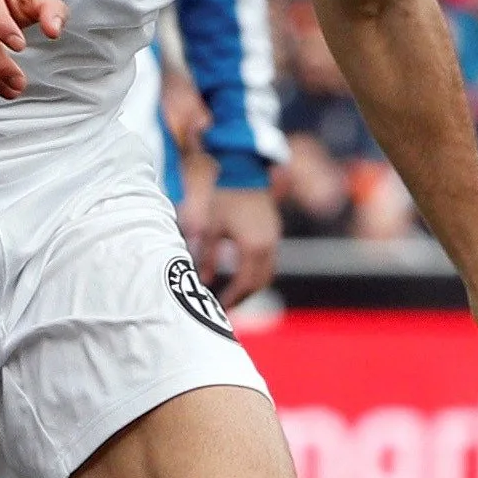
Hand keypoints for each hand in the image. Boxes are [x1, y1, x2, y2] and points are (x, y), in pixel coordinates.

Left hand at [187, 182, 281, 300]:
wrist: (242, 168)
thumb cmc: (222, 196)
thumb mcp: (209, 228)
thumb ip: (207, 256)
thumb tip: (203, 279)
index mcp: (253, 247)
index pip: (245, 284)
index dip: (233, 299)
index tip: (220, 308)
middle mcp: (269, 244)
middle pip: (261, 282)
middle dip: (244, 297)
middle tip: (227, 306)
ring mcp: (274, 236)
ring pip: (268, 272)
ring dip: (252, 284)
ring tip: (234, 292)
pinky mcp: (273, 228)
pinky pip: (269, 258)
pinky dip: (256, 270)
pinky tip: (240, 271)